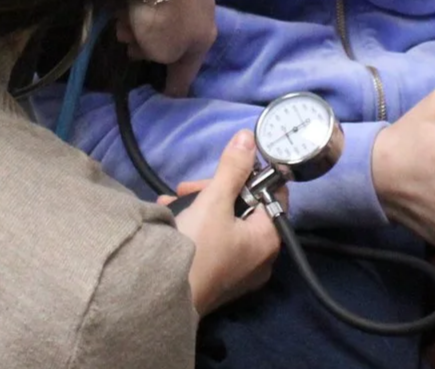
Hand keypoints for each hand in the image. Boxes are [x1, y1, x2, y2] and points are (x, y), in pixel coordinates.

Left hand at [116, 0, 215, 96]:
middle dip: (148, 50)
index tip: (168, 97)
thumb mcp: (166, 52)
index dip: (176, 86)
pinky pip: (152, 3)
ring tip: (123, 28)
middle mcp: (201, 15)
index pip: (188, 71)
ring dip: (138, 30)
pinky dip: (139, 10)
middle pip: (170, 44)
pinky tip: (125, 9)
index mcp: (205, 38)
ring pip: (158, 23)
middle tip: (131, 51)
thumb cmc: (164, 18)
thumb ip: (166, 60)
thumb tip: (164, 56)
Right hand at [170, 131, 280, 315]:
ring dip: (200, 207)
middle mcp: (261, 258)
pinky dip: (197, 228)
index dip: (251, 176)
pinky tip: (173, 219)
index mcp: (269, 238)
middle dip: (215, 191)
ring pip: (226, 225)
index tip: (227, 168)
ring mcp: (240, 272)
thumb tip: (248, 137)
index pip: (273, 194)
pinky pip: (215, 244)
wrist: (161, 297)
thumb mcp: (214, 201)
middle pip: (246, 209)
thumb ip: (232, 168)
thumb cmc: (197, 248)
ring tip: (175, 202)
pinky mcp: (219, 279)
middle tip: (189, 189)